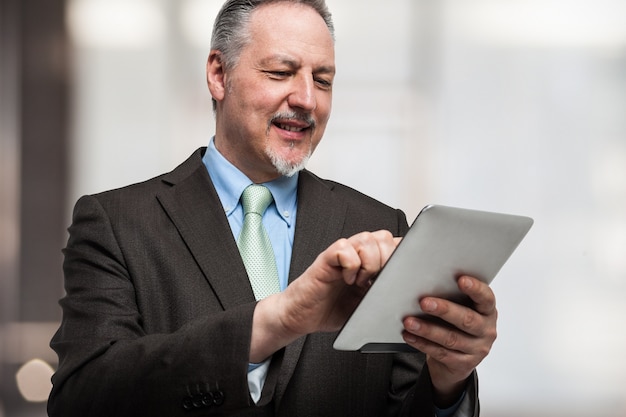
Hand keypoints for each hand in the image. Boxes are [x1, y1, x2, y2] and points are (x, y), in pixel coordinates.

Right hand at [250, 230, 399, 362]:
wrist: (301, 316)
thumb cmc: (331, 310)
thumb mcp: (367, 304)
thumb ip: (384, 292)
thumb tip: (406, 291)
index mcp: (370, 262)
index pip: (394, 244)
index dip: (402, 254)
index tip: (402, 275)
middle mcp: (356, 254)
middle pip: (384, 237)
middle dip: (388, 259)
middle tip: (379, 281)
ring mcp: (341, 254)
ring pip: (366, 239)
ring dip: (370, 262)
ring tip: (362, 282)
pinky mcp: (326, 259)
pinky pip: (344, 248)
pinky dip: (351, 265)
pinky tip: (347, 280)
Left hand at [402, 276, 497, 406]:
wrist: (459, 358)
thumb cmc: (458, 324)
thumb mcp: (462, 308)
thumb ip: (452, 297)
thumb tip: (426, 283)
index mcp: (487, 311)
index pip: (486, 298)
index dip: (475, 289)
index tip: (461, 279)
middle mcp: (486, 330)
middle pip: (467, 320)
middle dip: (444, 310)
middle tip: (424, 302)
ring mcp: (476, 349)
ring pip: (450, 338)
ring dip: (427, 329)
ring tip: (409, 322)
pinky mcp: (463, 364)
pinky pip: (440, 353)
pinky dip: (422, 343)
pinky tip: (410, 335)